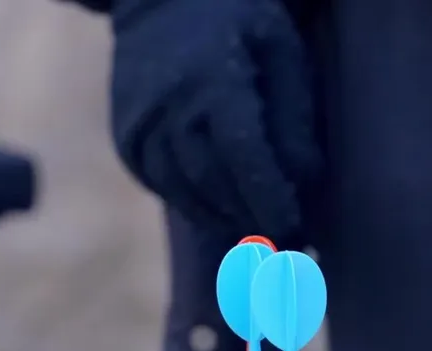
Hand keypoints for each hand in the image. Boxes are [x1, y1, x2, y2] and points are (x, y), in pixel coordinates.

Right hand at [108, 0, 321, 242]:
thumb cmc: (237, 18)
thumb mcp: (280, 49)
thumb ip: (293, 114)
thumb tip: (305, 182)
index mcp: (212, 80)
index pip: (244, 157)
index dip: (270, 200)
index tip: (296, 229)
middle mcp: (167, 108)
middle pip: (213, 183)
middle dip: (252, 219)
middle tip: (286, 246)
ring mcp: (138, 126)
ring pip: (184, 193)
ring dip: (223, 219)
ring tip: (257, 235)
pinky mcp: (126, 139)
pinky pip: (161, 185)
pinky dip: (193, 203)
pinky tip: (220, 210)